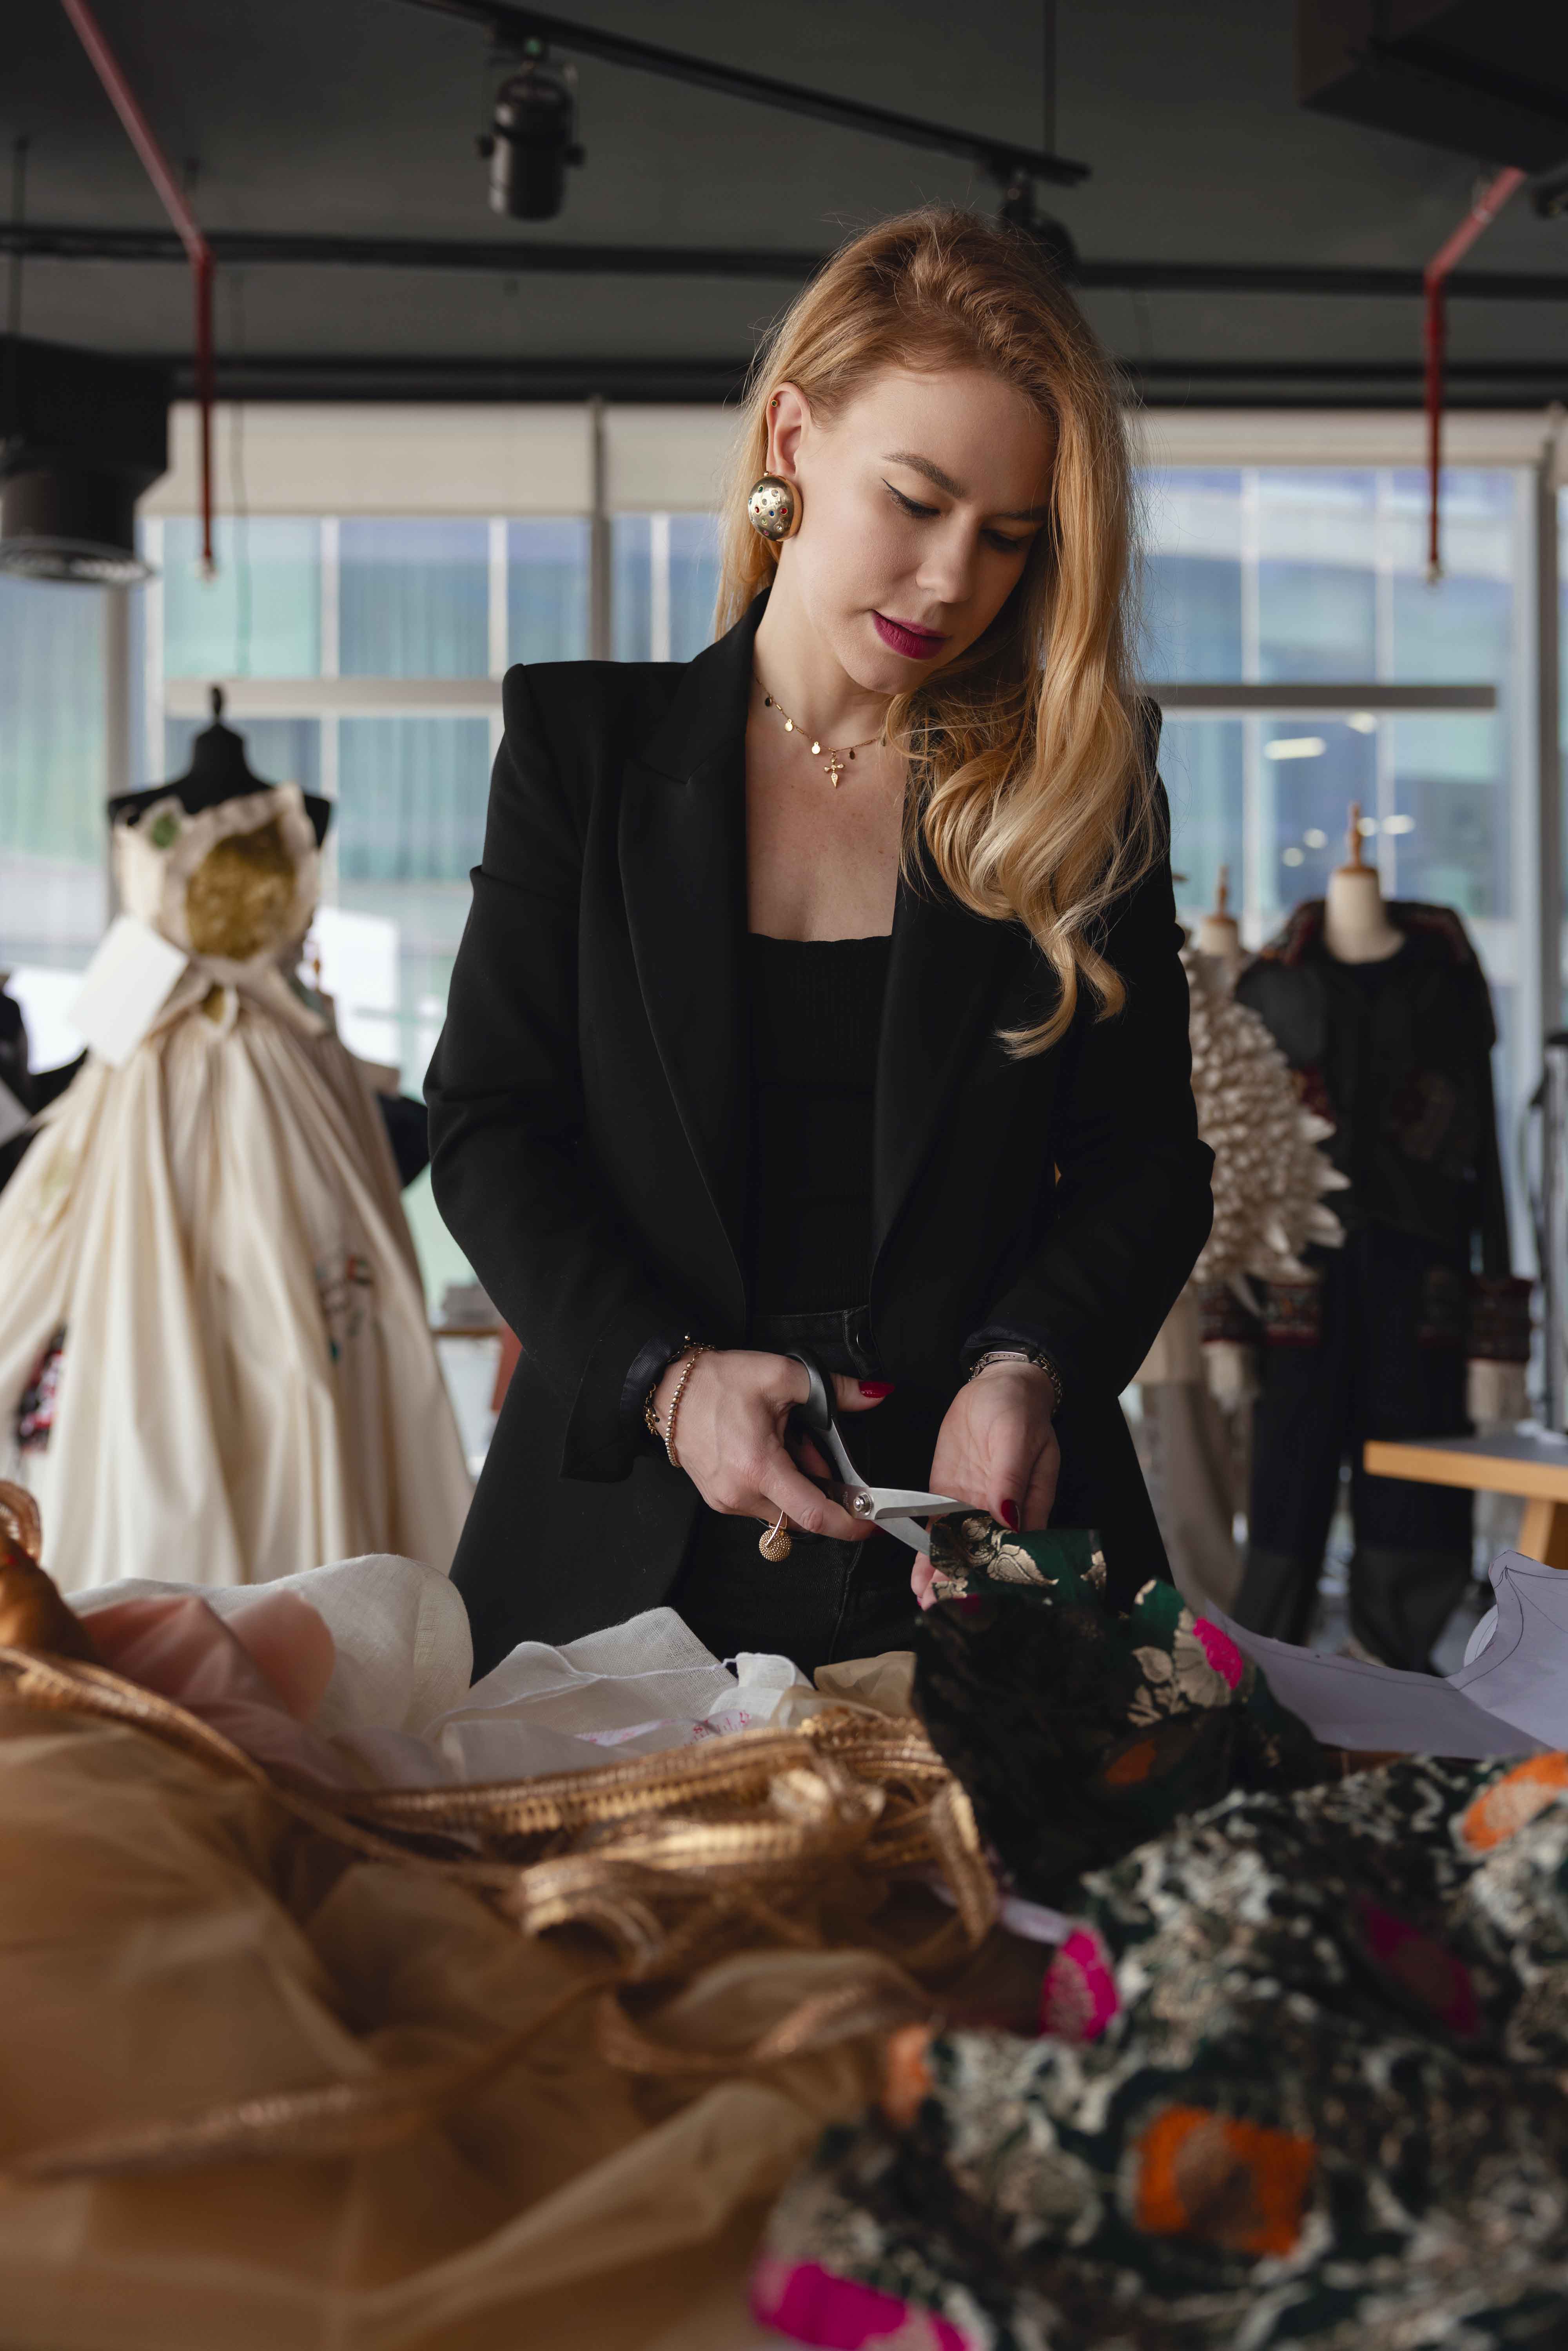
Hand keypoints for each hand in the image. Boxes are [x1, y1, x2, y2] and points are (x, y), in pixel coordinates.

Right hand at [652, 1349, 890, 1541]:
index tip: (873, 1523)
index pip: (816, 1516)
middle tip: (811, 1447)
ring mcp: (727, 1501)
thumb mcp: (781, 1374)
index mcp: (758, 1468)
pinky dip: (777, 1483)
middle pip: (803, 1513)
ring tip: (783, 1442)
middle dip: (821, 1488)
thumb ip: (834, 1390)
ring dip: (797, 1484)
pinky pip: (763, 1503)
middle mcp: (741, 1494)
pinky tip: (767, 1452)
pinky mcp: (720, 1500)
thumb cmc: (716, 1383)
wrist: (667, 1389)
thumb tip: (874, 1396)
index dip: (851, 1525)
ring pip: (783, 1509)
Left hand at [910, 1361, 1059, 1607]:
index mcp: (1028, 1505)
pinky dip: (928, 1553)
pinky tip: (919, 1579)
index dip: (997, 1573)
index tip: (979, 1594)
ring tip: (927, 1602)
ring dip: (942, 1575)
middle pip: (984, 1556)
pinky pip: (938, 1529)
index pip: (1014, 1548)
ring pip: (958, 1549)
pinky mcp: (949, 1495)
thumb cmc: (1019, 1410)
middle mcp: (1001, 1514)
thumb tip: (1009, 1517)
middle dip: (965, 1583)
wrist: (997, 1386)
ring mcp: (973, 1506)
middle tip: (944, 1608)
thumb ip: (1011, 1479)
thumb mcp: (1018, 1438)